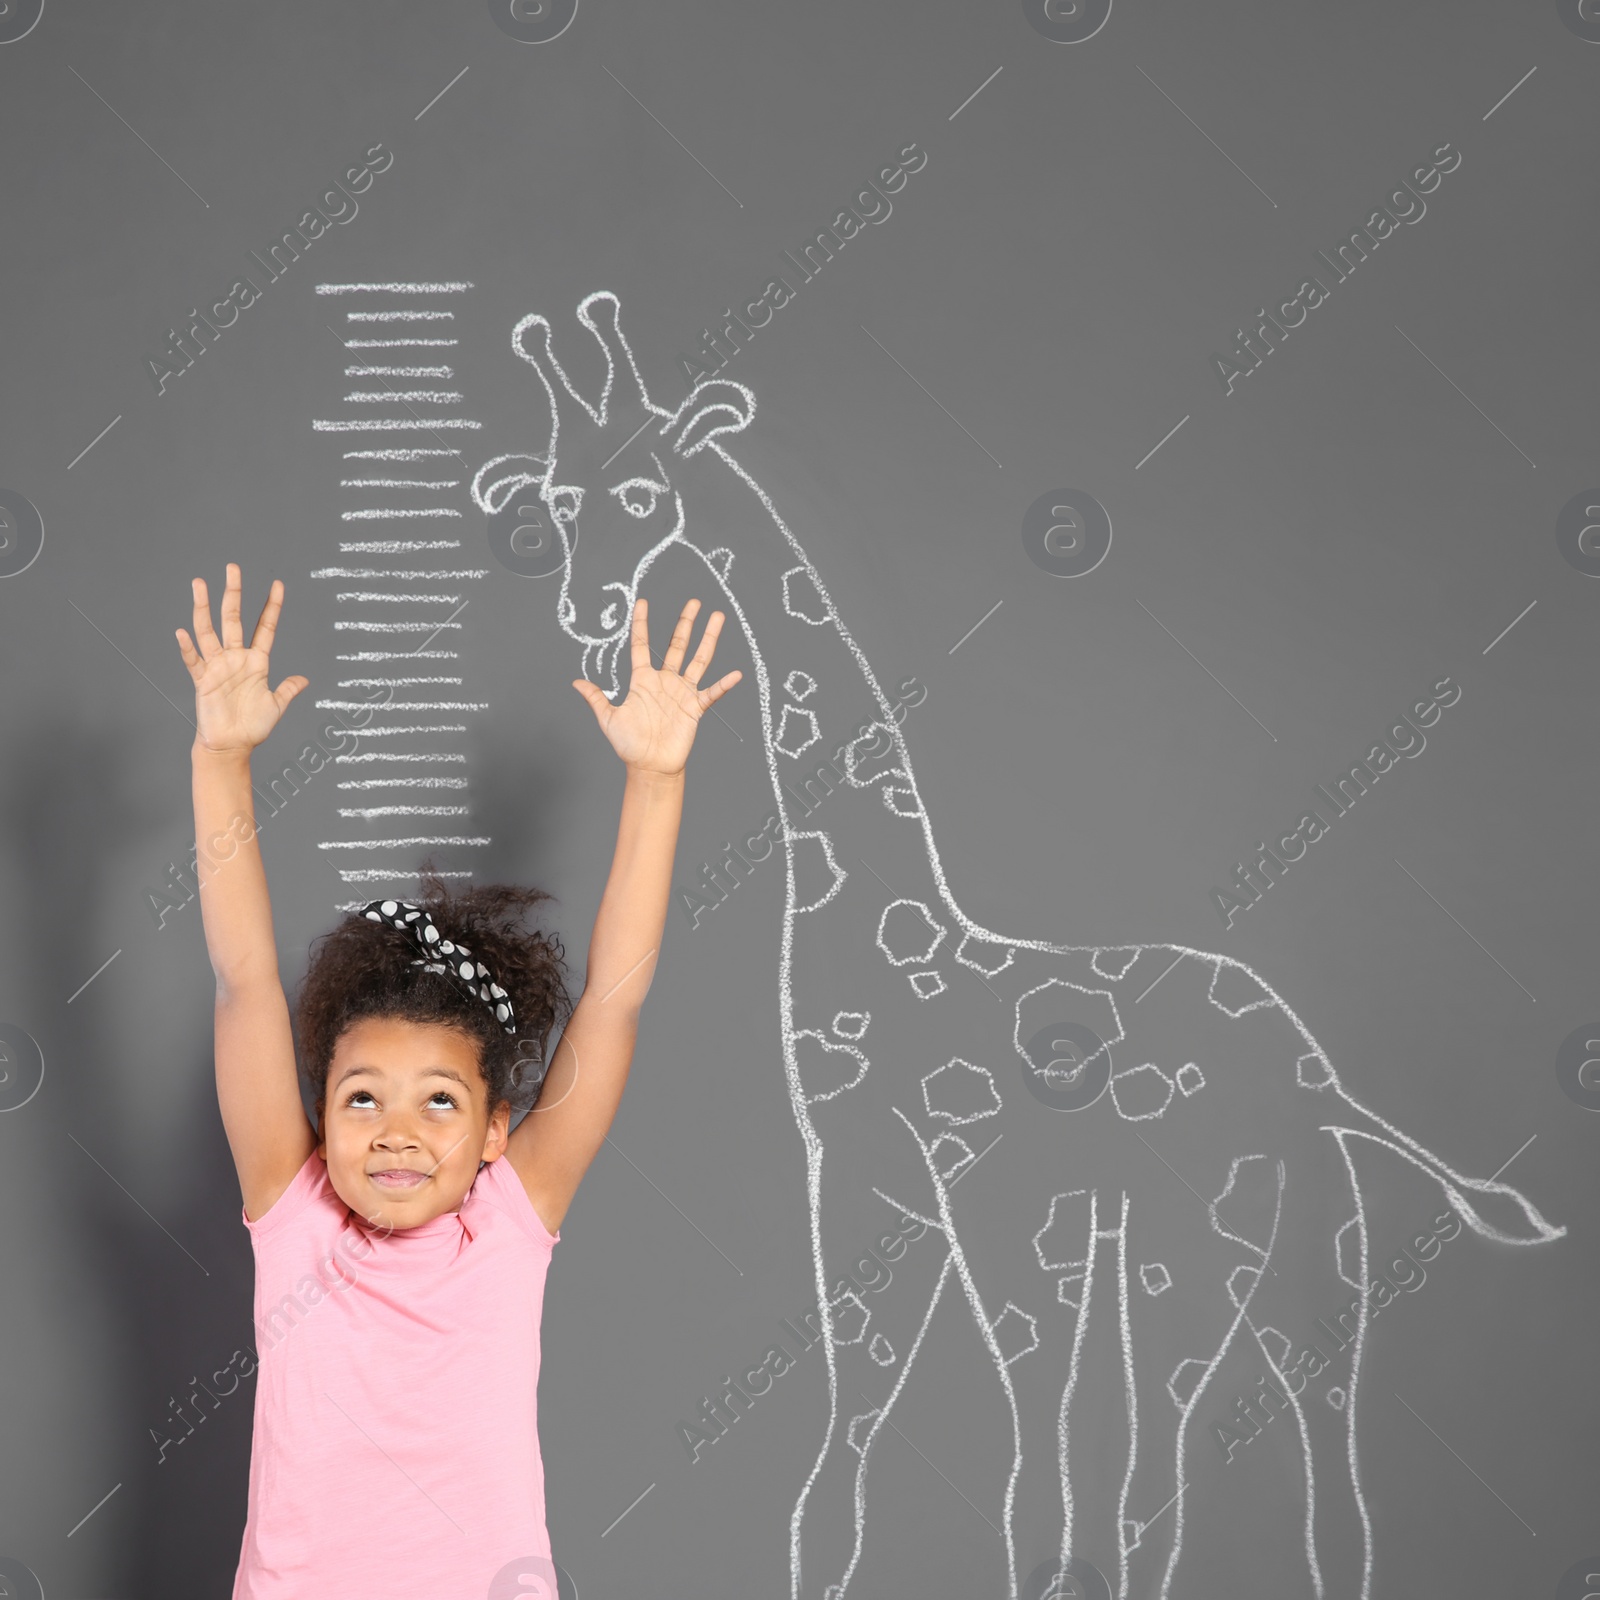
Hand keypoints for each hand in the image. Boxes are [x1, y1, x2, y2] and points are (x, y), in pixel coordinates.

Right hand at [175, 563, 307, 755]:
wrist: (232, 745)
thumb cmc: (253, 726)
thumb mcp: (276, 705)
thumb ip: (288, 689)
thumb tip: (305, 679)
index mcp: (256, 662)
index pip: (265, 627)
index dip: (272, 607)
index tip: (278, 585)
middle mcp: (235, 658)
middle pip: (233, 618)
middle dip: (233, 593)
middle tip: (233, 567)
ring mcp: (217, 667)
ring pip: (208, 630)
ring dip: (203, 607)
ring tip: (199, 583)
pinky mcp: (203, 681)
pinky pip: (193, 661)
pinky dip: (187, 648)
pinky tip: (181, 632)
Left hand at [571, 597, 740, 774]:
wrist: (650, 767)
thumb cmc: (629, 745)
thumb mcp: (608, 719)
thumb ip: (596, 698)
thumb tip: (575, 682)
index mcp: (643, 680)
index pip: (642, 645)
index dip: (642, 623)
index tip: (643, 602)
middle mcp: (665, 681)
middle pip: (678, 645)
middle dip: (686, 623)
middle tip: (694, 602)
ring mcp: (682, 693)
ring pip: (699, 659)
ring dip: (709, 639)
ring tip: (718, 617)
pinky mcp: (695, 708)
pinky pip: (712, 693)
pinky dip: (724, 684)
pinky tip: (736, 674)